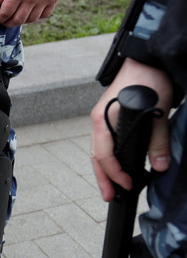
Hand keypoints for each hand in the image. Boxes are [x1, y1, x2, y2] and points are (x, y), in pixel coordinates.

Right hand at [90, 58, 172, 201]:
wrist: (145, 60)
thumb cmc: (148, 81)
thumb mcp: (157, 112)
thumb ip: (158, 141)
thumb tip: (160, 167)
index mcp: (104, 120)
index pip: (104, 155)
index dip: (114, 173)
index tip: (127, 185)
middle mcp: (99, 121)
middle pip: (96, 156)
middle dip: (102, 178)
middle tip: (108, 197)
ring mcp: (102, 119)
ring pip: (98, 150)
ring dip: (103, 169)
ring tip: (109, 185)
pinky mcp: (108, 117)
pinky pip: (104, 142)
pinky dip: (108, 157)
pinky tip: (115, 164)